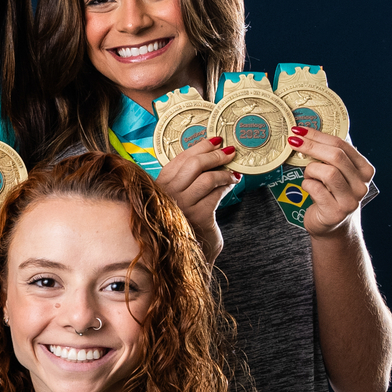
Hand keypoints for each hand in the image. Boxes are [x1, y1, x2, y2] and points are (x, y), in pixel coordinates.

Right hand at [154, 135, 240, 263]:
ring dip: (224, 173)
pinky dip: (227, 188)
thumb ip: (188, 177)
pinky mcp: (198, 216)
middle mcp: (166, 195)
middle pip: (194, 165)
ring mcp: (181, 206)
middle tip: (230, 151)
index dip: (199, 147)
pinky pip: (216, 194)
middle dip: (215, 155)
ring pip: (207, 179)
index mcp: (159, 185)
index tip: (215, 141)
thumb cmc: (185, 219)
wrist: (188, 251)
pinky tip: (231, 186)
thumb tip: (212, 151)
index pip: (180, 159)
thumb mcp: (180, 195)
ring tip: (233, 174)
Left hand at [287, 127, 374, 237]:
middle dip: (311, 146)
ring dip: (310, 170)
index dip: (319, 135)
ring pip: (327, 172)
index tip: (300, 130)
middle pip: (336, 156)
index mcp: (364, 170)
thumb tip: (306, 133)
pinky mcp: (335, 211)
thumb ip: (330, 156)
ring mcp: (350, 200)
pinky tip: (309, 188)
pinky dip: (307, 184)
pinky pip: (315, 188)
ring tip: (308, 175)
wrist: (332, 227)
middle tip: (293, 141)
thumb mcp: (338, 174)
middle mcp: (361, 185)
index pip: (342, 145)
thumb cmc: (332, 195)